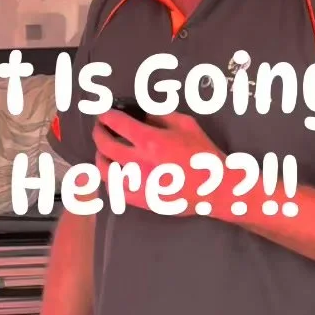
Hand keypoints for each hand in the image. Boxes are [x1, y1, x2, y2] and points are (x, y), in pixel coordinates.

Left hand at [92, 108, 227, 216]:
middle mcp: (139, 163)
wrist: (216, 187)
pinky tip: (113, 174)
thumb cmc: (202, 154)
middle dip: (98, 133)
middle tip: (100, 129)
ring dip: (100, 157)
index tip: (105, 115)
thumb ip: (159, 116)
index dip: (106, 116)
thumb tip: (139, 114)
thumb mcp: (185, 124)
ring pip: (105, 170)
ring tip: (102, 151)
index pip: (117, 124)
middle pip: (105, 145)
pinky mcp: (141, 200)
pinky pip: (115, 190)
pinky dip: (110, 179)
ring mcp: (138, 184)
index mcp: (150, 141)